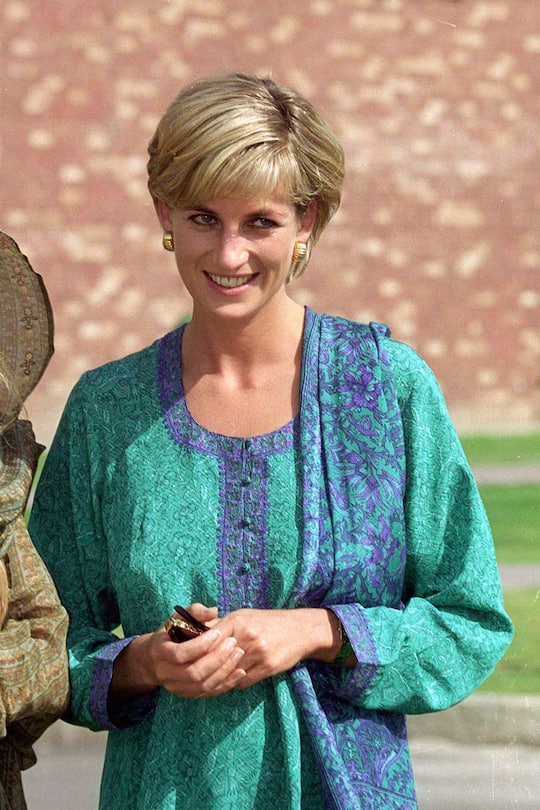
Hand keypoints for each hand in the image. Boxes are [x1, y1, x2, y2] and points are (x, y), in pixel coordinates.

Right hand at [111, 604, 246, 702]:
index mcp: (159, 651)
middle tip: (233, 643)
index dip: (200, 645)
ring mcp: (175, 687)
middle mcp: (165, 673)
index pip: (179, 654)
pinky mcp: (186, 694)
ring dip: (224, 672)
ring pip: (202, 686)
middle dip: (216, 658)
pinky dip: (225, 684)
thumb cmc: (169, 633)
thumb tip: (213, 611)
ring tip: (238, 654)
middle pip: (193, 673)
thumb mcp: (177, 618)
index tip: (218, 632)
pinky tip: (240, 671)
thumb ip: (195, 611)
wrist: (154, 660)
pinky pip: (208, 693)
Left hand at [209, 606, 340, 688]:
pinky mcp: (267, 667)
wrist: (301, 630)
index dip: (197, 650)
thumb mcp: (245, 616)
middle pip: (216, 658)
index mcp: (237, 620)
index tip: (189, 658)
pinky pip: (243, 681)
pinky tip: (232, 681)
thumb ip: (222, 624)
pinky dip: (235, 683)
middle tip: (196, 675)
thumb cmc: (269, 622)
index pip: (208, 638)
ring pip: (228, 673)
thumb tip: (196, 631)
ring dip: (219, 678)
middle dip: (205, 667)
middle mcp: (246, 636)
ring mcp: (258, 652)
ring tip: (212, 680)